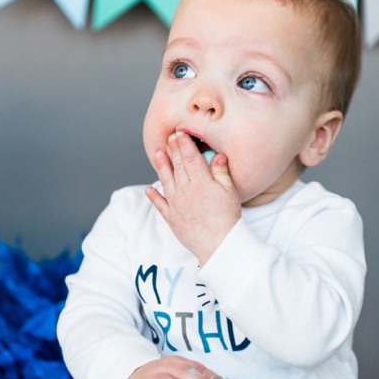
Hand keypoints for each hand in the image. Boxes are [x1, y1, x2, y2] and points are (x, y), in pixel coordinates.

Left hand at [145, 131, 241, 265]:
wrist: (218, 244)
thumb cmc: (227, 218)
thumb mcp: (230, 192)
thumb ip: (221, 172)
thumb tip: (218, 155)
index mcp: (201, 182)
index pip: (190, 158)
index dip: (184, 144)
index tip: (180, 133)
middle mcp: (185, 190)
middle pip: (178, 166)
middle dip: (173, 150)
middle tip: (169, 137)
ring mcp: (176, 204)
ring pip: (166, 180)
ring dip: (162, 166)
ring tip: (158, 154)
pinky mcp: (172, 218)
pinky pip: (160, 204)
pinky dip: (154, 197)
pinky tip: (149, 190)